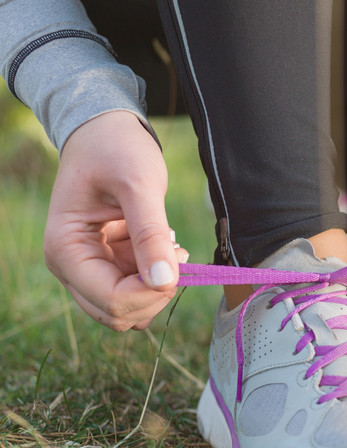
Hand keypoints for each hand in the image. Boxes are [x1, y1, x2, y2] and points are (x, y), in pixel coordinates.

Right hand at [44, 111, 185, 330]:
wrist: (105, 133)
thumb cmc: (116, 150)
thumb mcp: (140, 184)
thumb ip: (150, 233)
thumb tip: (164, 281)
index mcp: (65, 250)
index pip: (110, 301)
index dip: (151, 293)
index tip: (179, 260)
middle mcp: (71, 267)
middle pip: (116, 314)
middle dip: (154, 294)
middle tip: (177, 253)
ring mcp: (88, 268)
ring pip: (128, 308)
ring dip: (157, 287)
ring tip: (169, 245)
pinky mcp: (107, 264)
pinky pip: (135, 290)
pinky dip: (156, 276)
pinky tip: (164, 244)